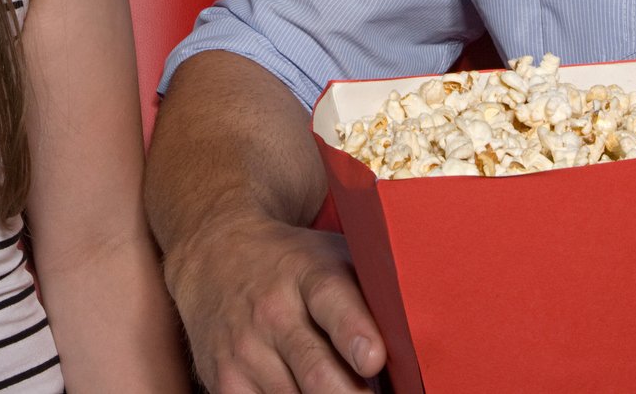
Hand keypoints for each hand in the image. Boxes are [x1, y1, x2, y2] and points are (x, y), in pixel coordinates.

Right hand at [164, 213, 384, 393]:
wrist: (212, 254)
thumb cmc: (293, 263)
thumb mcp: (331, 255)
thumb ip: (372, 290)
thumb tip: (422, 338)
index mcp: (308, 273)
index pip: (332, 301)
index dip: (354, 332)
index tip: (373, 358)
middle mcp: (272, 311)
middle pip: (316, 371)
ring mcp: (244, 350)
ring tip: (348, 392)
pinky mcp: (223, 381)